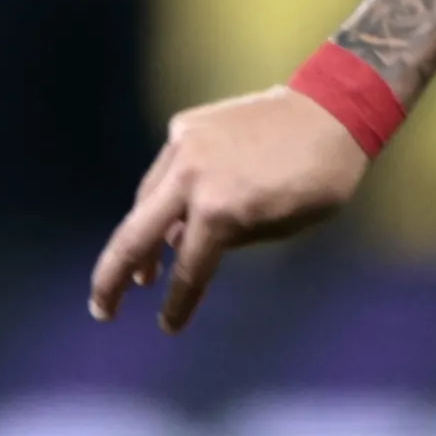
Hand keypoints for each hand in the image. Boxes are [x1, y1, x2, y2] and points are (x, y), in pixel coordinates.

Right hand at [88, 85, 373, 332]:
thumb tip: (182, 242)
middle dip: (113, 279)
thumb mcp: (283, 226)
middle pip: (134, 237)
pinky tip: (169, 218)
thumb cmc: (321, 178)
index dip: (178, 305)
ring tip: (142, 272)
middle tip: (103, 310)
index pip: (189, 271)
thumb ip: (232, 238)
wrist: (333, 108)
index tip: (168, 327)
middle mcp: (191, 178)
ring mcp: (184, 146)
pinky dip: (164, 197)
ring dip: (140, 237)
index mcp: (221, 211)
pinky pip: (165, 171)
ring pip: (145, 201)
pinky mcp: (186, 125)